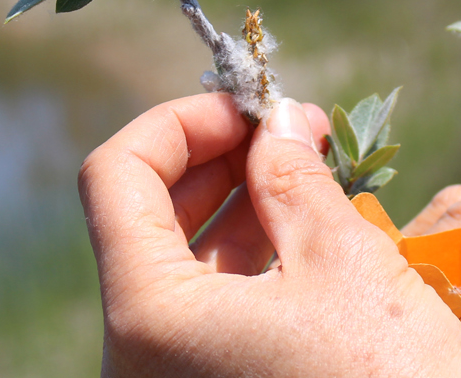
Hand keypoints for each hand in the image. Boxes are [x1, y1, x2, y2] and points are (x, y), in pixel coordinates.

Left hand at [79, 93, 460, 377]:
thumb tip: (276, 120)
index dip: (181, 122)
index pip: (115, 176)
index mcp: (147, 316)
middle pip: (146, 219)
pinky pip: (214, 313)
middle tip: (296, 132)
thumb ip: (294, 177)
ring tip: (316, 173)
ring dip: (244, 207)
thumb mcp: (344, 264)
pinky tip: (315, 234)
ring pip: (186, 267)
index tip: (252, 107)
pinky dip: (256, 263)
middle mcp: (138, 358)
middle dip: (221, 160)